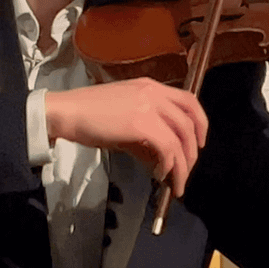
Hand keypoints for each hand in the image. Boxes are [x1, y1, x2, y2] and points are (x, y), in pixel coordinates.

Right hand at [44, 78, 207, 197]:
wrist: (68, 112)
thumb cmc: (89, 116)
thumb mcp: (123, 121)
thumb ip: (145, 136)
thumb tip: (160, 159)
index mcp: (150, 86)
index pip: (189, 100)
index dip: (200, 122)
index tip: (199, 142)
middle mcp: (154, 92)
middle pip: (190, 121)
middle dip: (193, 150)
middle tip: (188, 169)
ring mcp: (149, 106)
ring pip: (181, 137)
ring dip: (183, 164)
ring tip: (176, 181)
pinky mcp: (142, 123)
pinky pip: (167, 147)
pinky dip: (168, 164)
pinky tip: (159, 174)